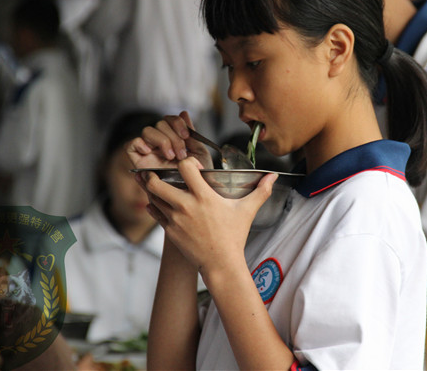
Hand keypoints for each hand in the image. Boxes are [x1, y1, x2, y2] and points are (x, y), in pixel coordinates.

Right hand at [127, 111, 212, 169]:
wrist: (191, 195)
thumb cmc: (198, 177)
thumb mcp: (198, 153)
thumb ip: (191, 133)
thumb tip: (184, 112)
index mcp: (174, 139)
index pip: (169, 119)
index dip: (177, 123)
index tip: (186, 136)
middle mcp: (160, 143)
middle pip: (159, 124)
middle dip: (172, 137)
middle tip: (181, 154)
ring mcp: (149, 152)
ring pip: (147, 131)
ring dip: (161, 141)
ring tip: (170, 157)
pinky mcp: (139, 162)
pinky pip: (131, 145)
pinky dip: (139, 144)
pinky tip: (151, 152)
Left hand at [138, 157, 277, 275]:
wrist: (221, 264)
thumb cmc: (234, 236)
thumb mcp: (247, 211)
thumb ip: (261, 191)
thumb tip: (273, 177)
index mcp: (203, 196)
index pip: (185, 167)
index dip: (187, 162)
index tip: (193, 167)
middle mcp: (185, 206)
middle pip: (155, 183)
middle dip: (154, 175)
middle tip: (159, 172)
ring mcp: (175, 219)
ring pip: (152, 197)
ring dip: (153, 190)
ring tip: (160, 186)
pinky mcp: (170, 231)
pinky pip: (155, 213)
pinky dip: (154, 206)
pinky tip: (159, 203)